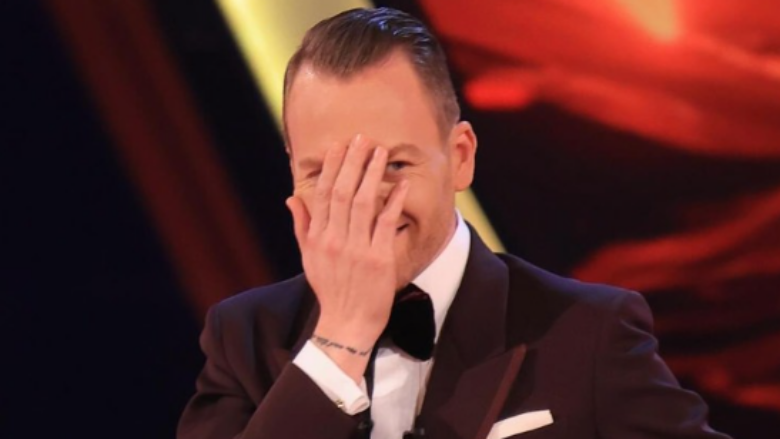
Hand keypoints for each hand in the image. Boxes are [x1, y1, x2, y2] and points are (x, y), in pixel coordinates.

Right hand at [286, 135, 408, 381]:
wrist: (346, 324)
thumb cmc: (330, 290)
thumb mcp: (309, 258)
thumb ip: (302, 226)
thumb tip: (292, 198)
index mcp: (318, 238)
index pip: (323, 194)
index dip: (332, 167)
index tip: (340, 146)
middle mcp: (334, 240)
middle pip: (341, 192)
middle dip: (352, 162)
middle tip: (362, 138)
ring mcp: (357, 249)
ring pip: (362, 203)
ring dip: (371, 174)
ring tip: (380, 152)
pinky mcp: (379, 259)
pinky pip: (386, 223)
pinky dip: (392, 202)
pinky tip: (399, 184)